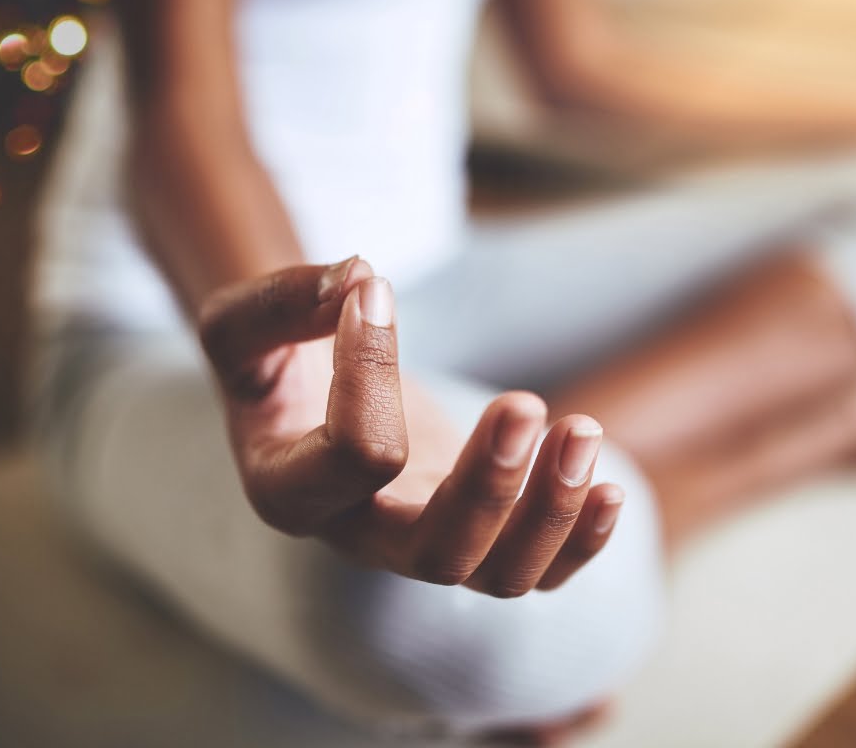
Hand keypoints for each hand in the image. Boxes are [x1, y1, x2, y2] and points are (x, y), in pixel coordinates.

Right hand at [197, 256, 625, 596]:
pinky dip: (582, 541)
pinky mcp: (480, 533)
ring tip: (580, 431)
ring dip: (553, 511)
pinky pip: (541, 571)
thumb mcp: (246, 323)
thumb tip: (362, 279)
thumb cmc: (277, 360)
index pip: (356, 456)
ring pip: (503, 575)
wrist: (311, 393)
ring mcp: (428, 543)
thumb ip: (283, 303)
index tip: (374, 291)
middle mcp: (365, 538)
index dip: (372, 367)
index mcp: (295, 494)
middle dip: (492, 487)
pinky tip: (609, 486)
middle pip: (440, 554)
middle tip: (523, 405)